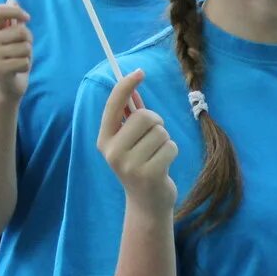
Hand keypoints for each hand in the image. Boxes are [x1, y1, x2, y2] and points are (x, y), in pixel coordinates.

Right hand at [0, 3, 32, 101]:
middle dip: (29, 41)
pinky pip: (25, 62)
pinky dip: (26, 66)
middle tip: (22, 50)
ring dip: (28, 55)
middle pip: (21, 31)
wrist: (9, 84)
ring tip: (19, 60)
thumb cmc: (15, 57)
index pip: (0, 10)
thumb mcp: (16, 37)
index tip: (27, 18)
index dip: (16, 11)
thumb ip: (15, 20)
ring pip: (25, 47)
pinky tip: (18, 69)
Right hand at [97, 70, 176, 216]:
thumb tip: (133, 87)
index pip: (113, 106)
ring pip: (161, 132)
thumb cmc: (141, 165)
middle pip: (145, 116)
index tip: (139, 72)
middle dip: (156, 123)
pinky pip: (170, 147)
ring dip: (165, 140)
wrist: (146, 204)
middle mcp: (112, 151)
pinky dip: (172, 152)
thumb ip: (130, 116)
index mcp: (104, 140)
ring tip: (157, 155)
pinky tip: (164, 165)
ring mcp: (128, 164)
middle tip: (154, 138)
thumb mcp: (131, 141)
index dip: (125, 86)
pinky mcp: (148, 174)